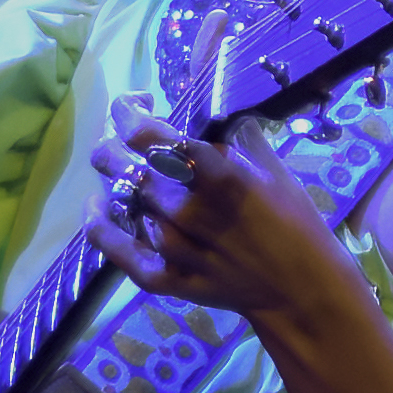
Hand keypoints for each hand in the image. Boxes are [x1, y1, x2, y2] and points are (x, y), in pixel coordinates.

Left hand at [84, 93, 360, 329]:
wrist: (300, 288)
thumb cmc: (293, 221)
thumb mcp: (273, 168)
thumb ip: (238, 135)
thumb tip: (214, 106)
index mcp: (216, 175)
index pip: (150, 135)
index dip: (128, 113)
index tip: (134, 105)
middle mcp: (188, 209)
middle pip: (125, 167)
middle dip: (113, 146)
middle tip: (120, 142)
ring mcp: (174, 248)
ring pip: (121, 203)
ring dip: (114, 182)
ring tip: (121, 172)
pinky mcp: (166, 279)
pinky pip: (120, 253)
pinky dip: (100, 229)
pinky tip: (93, 208)